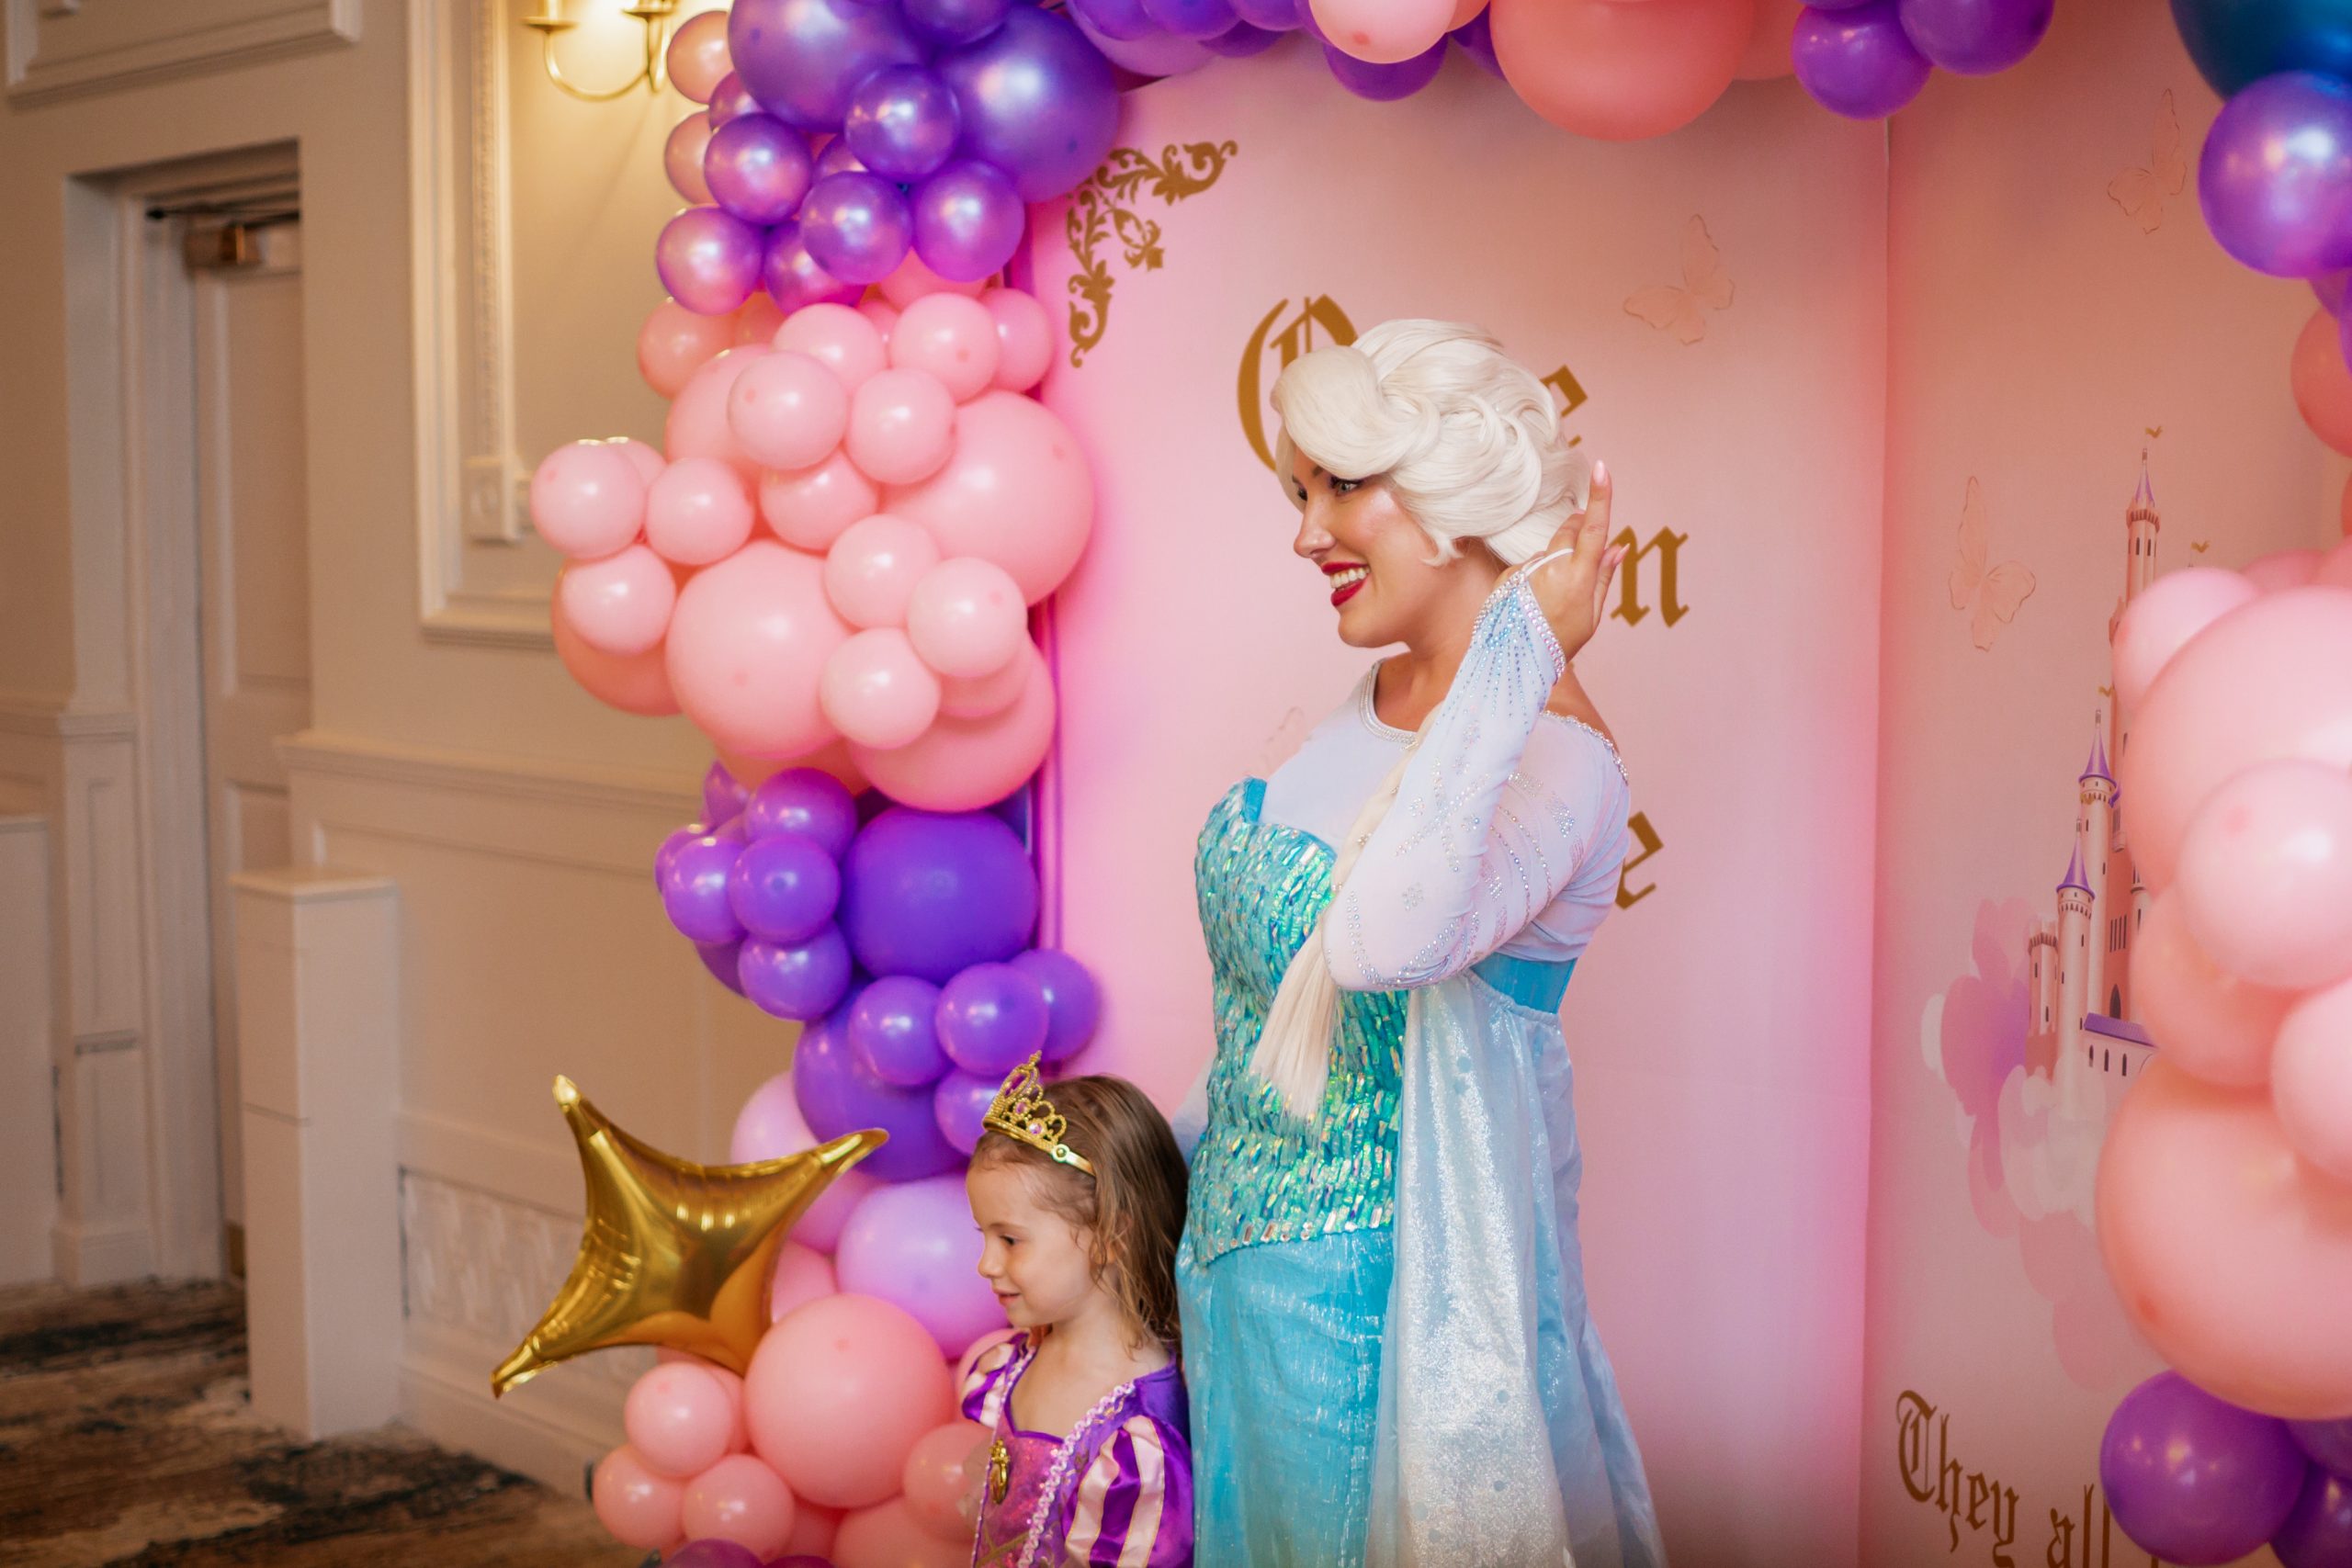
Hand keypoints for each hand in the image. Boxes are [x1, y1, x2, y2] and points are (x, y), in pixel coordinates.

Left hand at [1523, 458, 1626, 663]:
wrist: (1517, 663)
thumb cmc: (1563, 641)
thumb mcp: (1593, 615)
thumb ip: (1604, 576)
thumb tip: (1619, 547)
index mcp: (1578, 577)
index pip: (1593, 528)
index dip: (1600, 497)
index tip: (1601, 468)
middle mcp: (1551, 568)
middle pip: (1569, 530)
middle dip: (1579, 529)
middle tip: (1585, 553)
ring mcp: (1527, 570)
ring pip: (1548, 551)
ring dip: (1555, 562)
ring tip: (1553, 599)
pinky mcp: (1508, 575)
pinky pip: (1528, 565)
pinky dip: (1536, 576)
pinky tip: (1534, 601)